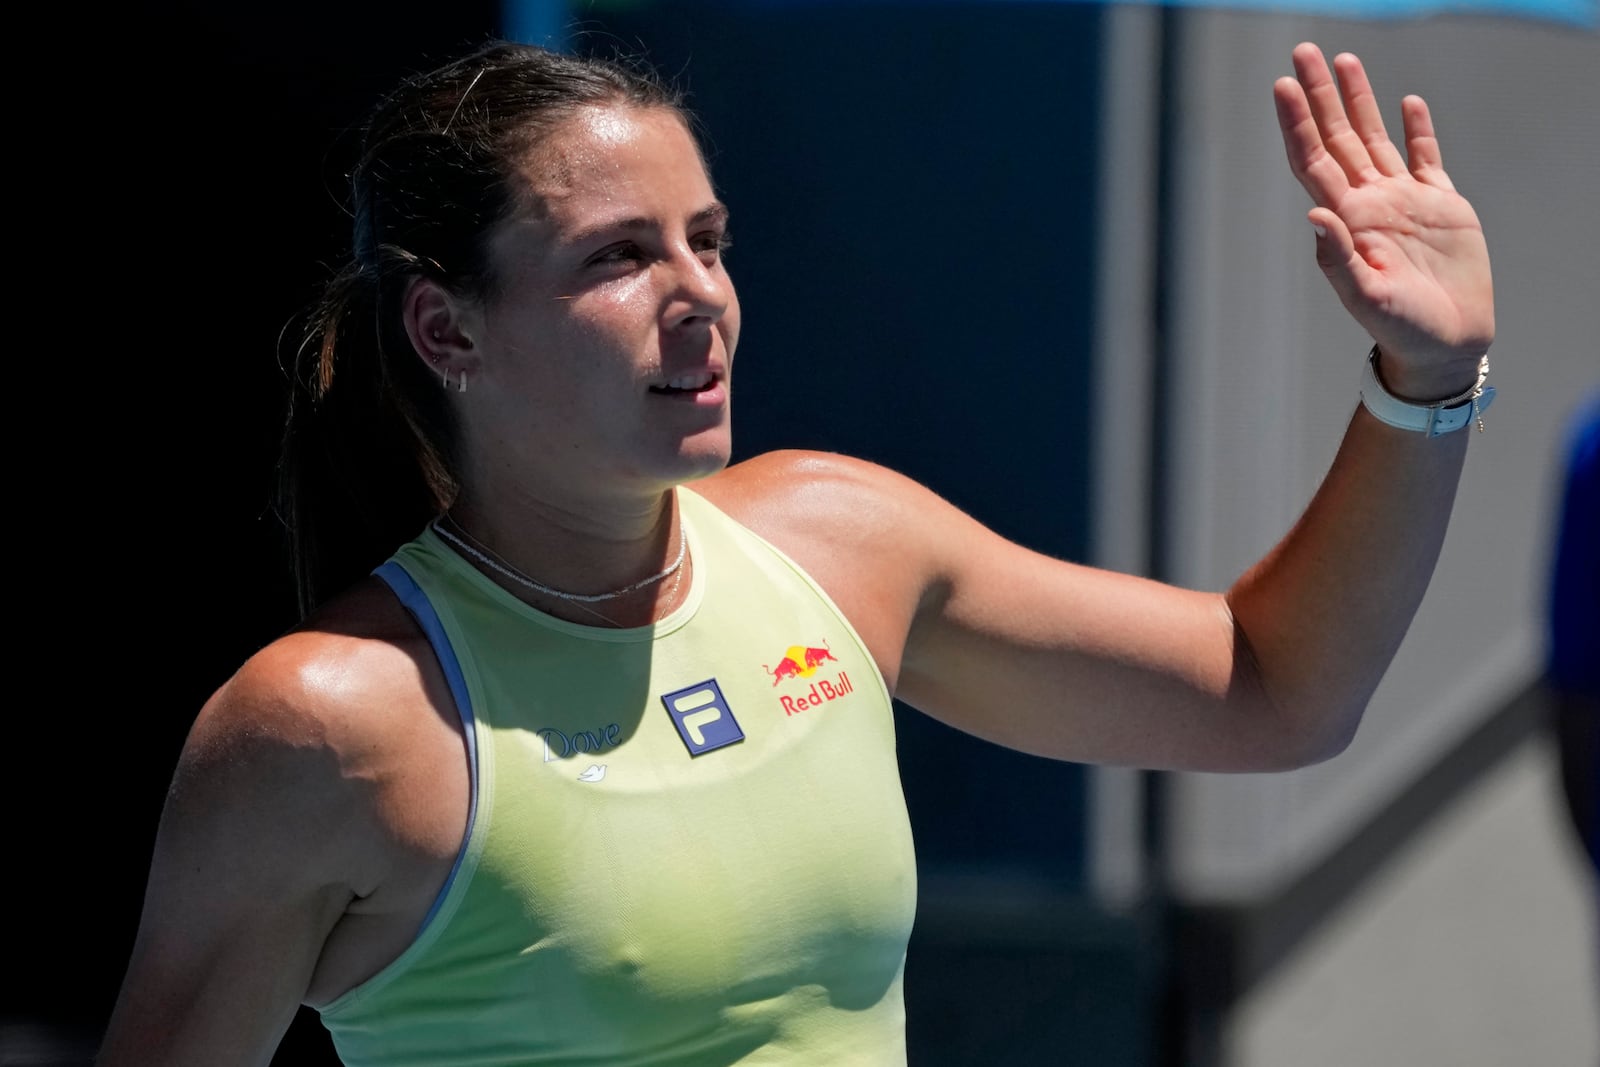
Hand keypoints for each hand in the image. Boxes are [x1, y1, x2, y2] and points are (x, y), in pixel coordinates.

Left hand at [1275, 42, 1494, 399]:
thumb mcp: (1367, 298)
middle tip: (1303, 51)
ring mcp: (1403, 202)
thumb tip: (1316, 218)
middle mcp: (1368, 203)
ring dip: (1359, 100)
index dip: (1297, 123)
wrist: (1445, 345)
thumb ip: (1339, 260)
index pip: (1313, 160)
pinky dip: (1417, 130)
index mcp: (1346, 220)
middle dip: (1319, 95)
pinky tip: (1408, 104)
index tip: (1282, 86)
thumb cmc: (1400, 329)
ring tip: (1345, 61)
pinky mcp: (1441, 206)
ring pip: (1374, 138)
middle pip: (1337, 137)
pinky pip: (1425, 158)